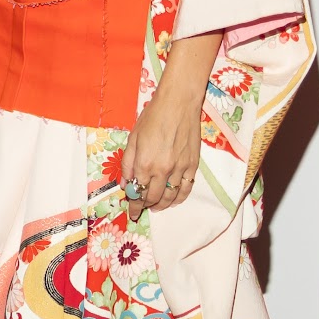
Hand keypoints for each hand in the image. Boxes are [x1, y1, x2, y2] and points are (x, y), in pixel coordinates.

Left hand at [122, 72, 204, 221]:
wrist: (178, 104)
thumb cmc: (152, 118)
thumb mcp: (132, 139)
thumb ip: (128, 164)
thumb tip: (126, 184)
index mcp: (144, 164)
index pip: (137, 193)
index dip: (134, 206)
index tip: (132, 214)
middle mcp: (162, 170)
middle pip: (153, 197)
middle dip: (146, 206)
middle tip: (142, 208)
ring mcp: (180, 169)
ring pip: (171, 196)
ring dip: (162, 205)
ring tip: (156, 207)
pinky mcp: (193, 165)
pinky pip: (187, 188)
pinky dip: (180, 197)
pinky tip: (174, 200)